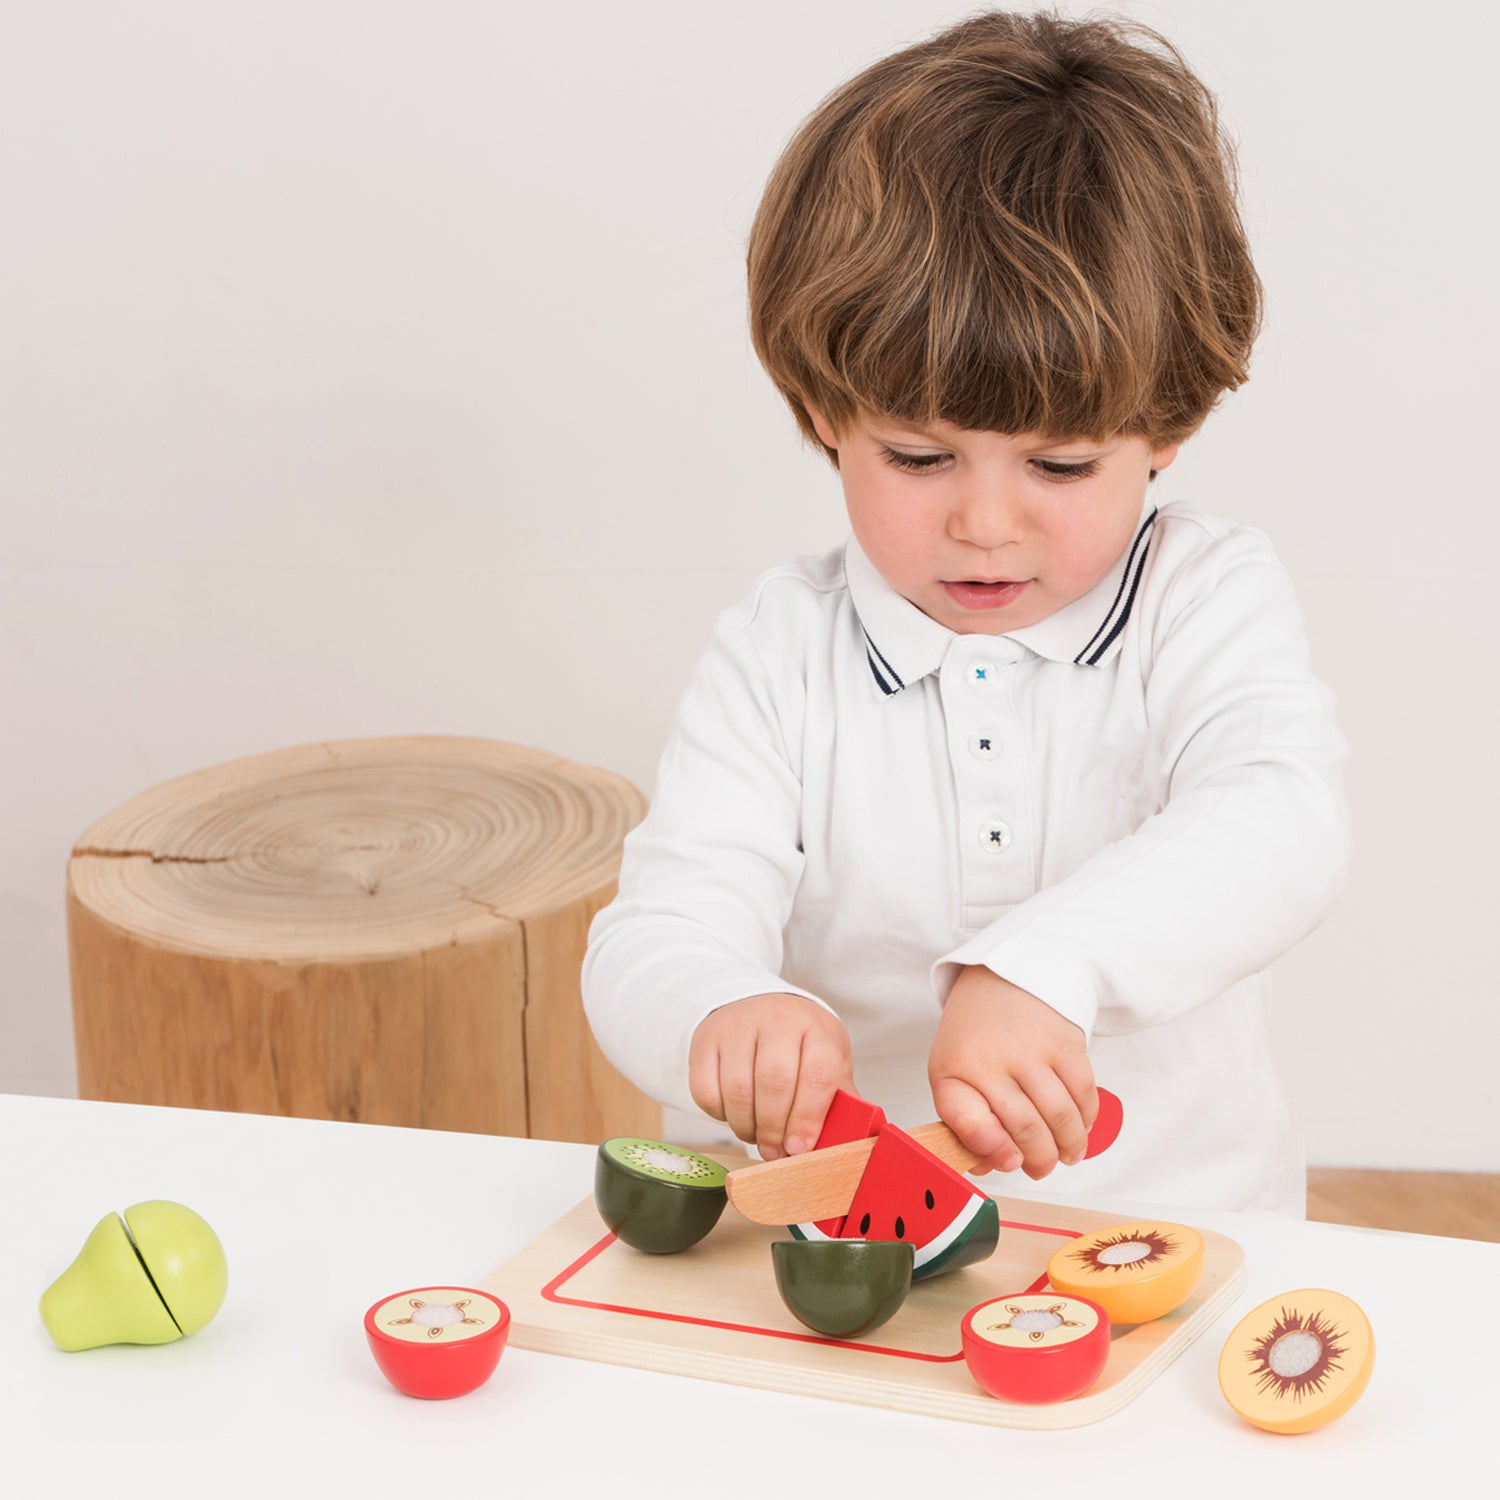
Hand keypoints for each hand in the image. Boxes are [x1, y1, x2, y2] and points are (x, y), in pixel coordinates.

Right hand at [689, 993, 853, 1160]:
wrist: (757, 1007)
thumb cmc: (799, 1042)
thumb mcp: (830, 1059)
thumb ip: (839, 1097)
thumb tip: (847, 1138)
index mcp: (816, 1027)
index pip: (818, 1075)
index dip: (809, 1118)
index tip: (800, 1147)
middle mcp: (777, 1020)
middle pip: (775, 1083)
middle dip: (775, 1128)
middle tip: (776, 1151)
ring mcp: (737, 1027)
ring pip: (738, 1091)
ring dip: (747, 1127)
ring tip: (757, 1135)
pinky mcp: (705, 1040)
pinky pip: (706, 1092)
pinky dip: (720, 1115)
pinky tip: (735, 1114)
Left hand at [928, 967, 1096, 1179]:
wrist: (1004, 976)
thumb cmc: (975, 1034)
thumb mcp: (950, 1070)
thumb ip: (964, 1120)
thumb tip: (987, 1166)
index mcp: (956, 1068)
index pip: (969, 1120)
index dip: (990, 1151)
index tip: (1008, 1163)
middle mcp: (994, 1059)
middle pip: (1026, 1128)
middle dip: (1039, 1161)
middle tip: (1040, 1169)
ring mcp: (1033, 1050)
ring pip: (1061, 1117)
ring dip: (1068, 1147)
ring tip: (1064, 1155)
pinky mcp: (1066, 1043)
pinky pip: (1084, 1094)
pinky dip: (1086, 1120)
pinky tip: (1079, 1128)